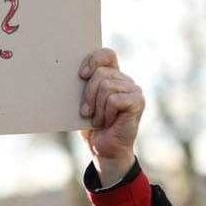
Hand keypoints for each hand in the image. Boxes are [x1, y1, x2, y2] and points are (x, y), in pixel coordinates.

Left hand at [77, 48, 141, 183]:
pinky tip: (109, 123)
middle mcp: (125, 80)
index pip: (106, 55)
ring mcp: (134, 90)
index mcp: (112, 76)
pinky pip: (114, 100)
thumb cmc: (92, 126)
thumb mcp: (82, 103)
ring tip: (99, 120)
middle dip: (88, 95)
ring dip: (97, 108)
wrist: (104, 150)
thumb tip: (68, 73)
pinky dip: (106, 114)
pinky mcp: (138, 101)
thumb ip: (82, 86)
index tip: (81, 75)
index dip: (93, 60)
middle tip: (86, 112)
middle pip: (101, 73)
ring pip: (106, 86)